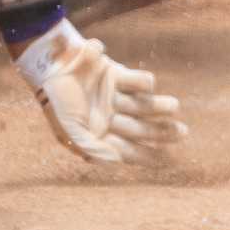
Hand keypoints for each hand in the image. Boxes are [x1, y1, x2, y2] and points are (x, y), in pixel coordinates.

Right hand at [14, 19, 186, 163]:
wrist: (47, 67)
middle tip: (182, 132)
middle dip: (162, 132)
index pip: (130, 150)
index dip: (150, 156)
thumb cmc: (57, 103)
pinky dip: (144, 82)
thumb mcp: (70, 132)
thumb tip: (117, 163)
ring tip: (173, 106)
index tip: (168, 160)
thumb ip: (93, 149)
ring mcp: (114, 96)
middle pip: (143, 128)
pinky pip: (136, 81)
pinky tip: (148, 84)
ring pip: (145, 105)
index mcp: (100, 134)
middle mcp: (110, 117)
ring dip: (160, 106)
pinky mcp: (115, 74)